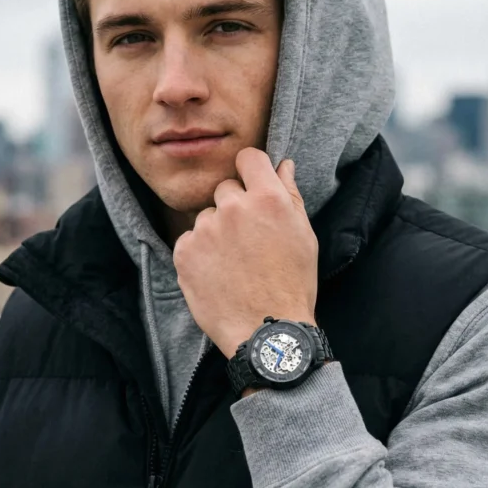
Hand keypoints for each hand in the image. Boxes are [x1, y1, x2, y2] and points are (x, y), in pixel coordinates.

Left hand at [173, 148, 318, 358]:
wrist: (267, 330)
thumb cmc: (292, 284)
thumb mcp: (303, 236)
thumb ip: (289, 194)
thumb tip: (283, 164)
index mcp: (268, 198)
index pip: (248, 157)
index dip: (250, 170)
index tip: (251, 185)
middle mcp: (234, 207)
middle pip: (226, 189)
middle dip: (234, 207)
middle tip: (247, 240)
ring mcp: (206, 229)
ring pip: (206, 217)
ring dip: (216, 232)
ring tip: (233, 264)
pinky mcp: (184, 251)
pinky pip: (189, 240)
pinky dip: (199, 253)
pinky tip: (217, 274)